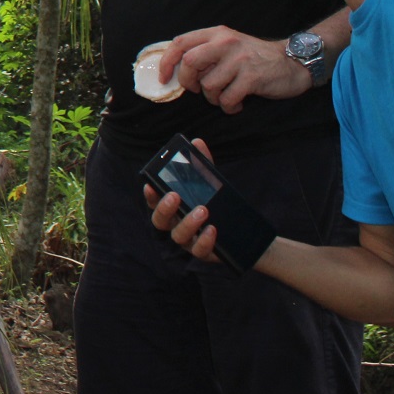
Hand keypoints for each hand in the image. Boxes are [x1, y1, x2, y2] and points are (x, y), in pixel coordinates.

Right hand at [145, 137, 221, 261]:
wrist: (244, 232)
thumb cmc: (218, 204)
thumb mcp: (211, 183)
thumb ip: (202, 165)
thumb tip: (197, 142)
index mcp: (173, 208)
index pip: (154, 202)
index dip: (150, 194)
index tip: (150, 184)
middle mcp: (175, 224)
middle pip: (159, 221)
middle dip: (164, 209)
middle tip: (174, 196)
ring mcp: (188, 240)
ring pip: (178, 236)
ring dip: (188, 222)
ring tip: (203, 210)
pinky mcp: (203, 252)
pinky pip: (199, 250)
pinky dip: (204, 240)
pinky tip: (213, 229)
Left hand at [159, 27, 308, 112]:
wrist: (292, 63)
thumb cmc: (255, 58)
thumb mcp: (229, 46)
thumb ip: (205, 52)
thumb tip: (175, 71)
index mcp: (217, 34)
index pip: (180, 43)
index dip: (166, 62)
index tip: (164, 78)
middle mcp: (226, 43)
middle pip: (189, 63)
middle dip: (188, 82)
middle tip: (199, 90)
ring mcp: (240, 59)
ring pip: (208, 85)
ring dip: (213, 98)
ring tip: (226, 96)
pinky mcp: (252, 77)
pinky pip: (227, 99)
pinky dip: (229, 107)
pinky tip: (238, 104)